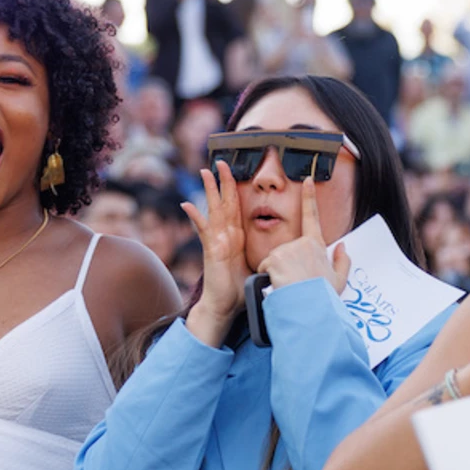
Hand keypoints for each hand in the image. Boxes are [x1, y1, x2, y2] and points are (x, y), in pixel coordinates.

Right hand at [181, 163, 250, 338]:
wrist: (224, 309)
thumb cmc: (239, 292)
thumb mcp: (256, 268)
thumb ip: (264, 257)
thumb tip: (282, 253)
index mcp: (237, 238)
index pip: (237, 208)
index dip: (236, 190)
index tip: (236, 173)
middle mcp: (226, 236)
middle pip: (225, 203)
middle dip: (223, 181)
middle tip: (220, 161)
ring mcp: (217, 242)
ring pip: (214, 210)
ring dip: (209, 190)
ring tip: (204, 172)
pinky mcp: (211, 251)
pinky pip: (203, 230)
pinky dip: (195, 217)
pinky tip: (187, 204)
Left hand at [257, 182, 349, 292]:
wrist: (311, 308)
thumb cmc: (323, 297)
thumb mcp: (339, 280)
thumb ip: (342, 261)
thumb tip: (343, 246)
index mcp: (316, 245)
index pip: (312, 216)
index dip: (309, 197)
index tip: (307, 180)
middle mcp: (302, 243)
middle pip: (286, 249)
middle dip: (285, 265)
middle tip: (295, 282)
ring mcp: (287, 249)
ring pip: (274, 259)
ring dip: (276, 272)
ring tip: (289, 286)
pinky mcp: (274, 258)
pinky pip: (265, 268)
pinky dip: (268, 278)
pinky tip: (280, 285)